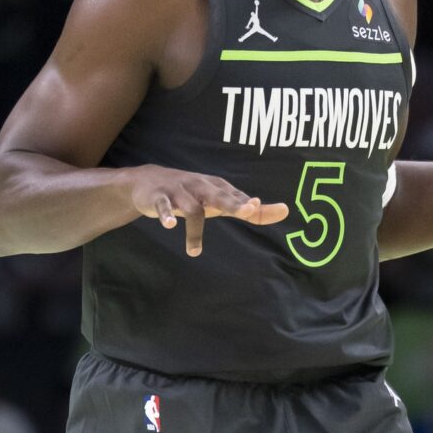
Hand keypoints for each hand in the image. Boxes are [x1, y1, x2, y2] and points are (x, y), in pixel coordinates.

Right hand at [128, 167, 288, 256]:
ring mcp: (180, 191)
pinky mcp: (159, 196)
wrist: (149, 180)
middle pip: (221, 196)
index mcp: (218, 187)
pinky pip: (164, 206)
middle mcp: (201, 187)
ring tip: (194, 252)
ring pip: (192, 209)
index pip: (238, 198)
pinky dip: (166, 215)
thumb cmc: (193, 193)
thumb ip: (249, 209)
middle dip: (235, 203)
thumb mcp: (220, 200)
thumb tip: (283, 211)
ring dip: (194, 231)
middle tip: (248, 210)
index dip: (250, 204)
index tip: (262, 207)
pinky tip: (169, 225)